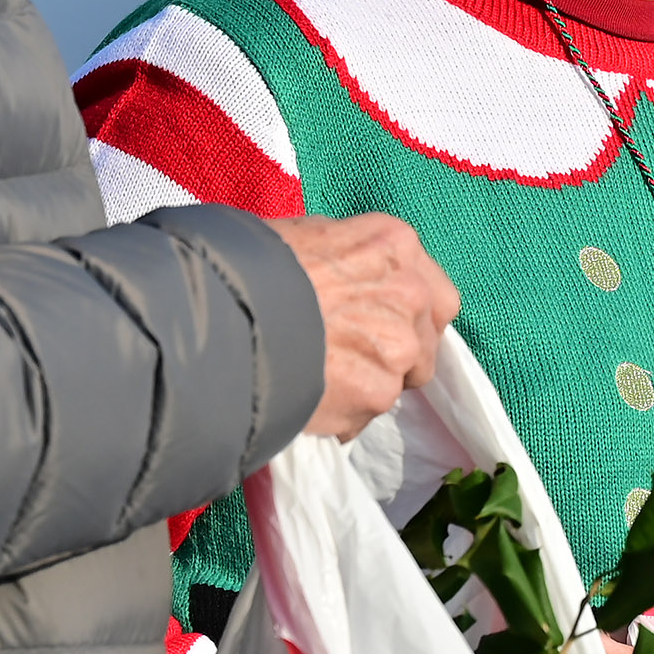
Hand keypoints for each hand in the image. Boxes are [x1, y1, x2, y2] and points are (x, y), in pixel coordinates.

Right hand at [265, 210, 458, 440]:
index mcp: (396, 244)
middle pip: (425, 340)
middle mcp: (411, 293)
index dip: (408, 315)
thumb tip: (347, 278)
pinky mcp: (377, 393)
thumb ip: (346, 260)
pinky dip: (341, 417)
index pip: (432, 291)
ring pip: (398, 381)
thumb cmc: (251, 262)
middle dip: (397, 355)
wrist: (222, 309)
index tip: (383, 326)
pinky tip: (305, 402)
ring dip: (366, 387)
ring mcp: (399, 347)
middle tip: (354, 360)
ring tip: (318, 383)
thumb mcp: (305, 236)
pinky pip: (364, 415)